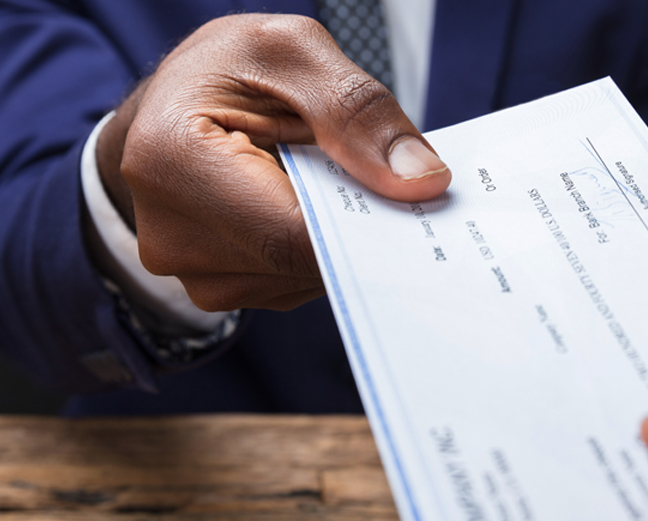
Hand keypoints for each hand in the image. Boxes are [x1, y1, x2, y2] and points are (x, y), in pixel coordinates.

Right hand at [93, 14, 450, 311]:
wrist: (177, 105)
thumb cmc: (227, 70)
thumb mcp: (292, 52)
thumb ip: (359, 111)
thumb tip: (422, 181)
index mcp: (171, 163)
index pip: (292, 233)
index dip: (366, 224)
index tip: (420, 207)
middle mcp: (172, 236)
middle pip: (302, 262)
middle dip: (358, 226)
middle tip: (391, 184)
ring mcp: (193, 273)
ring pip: (306, 277)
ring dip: (338, 237)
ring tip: (331, 180)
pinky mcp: (221, 288)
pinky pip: (296, 281)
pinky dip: (321, 248)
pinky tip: (315, 205)